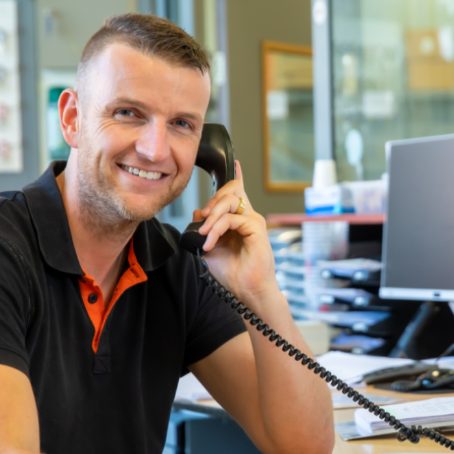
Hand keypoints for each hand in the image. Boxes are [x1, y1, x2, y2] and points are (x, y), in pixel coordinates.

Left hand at [193, 161, 275, 300]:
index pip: (238, 192)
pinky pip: (231, 219)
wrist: (246, 290)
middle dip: (212, 200)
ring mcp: (253, 221)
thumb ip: (204, 229)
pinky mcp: (256, 227)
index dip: (236, 177)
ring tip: (204, 233)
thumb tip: (197, 212)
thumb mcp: (210, 248)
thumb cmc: (232, 273)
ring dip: (212, 215)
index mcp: (238, 220)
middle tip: (201, 217)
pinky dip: (216, 230)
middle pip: (230, 191)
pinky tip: (210, 243)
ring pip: (230, 201)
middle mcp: (247, 217)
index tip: (235, 163)